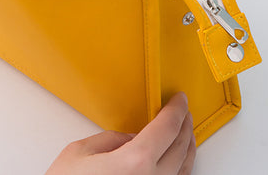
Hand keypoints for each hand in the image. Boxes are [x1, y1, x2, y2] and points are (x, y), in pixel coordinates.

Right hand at [45, 92, 195, 174]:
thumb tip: (130, 138)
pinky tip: (177, 161)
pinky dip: (181, 167)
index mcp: (134, 163)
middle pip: (181, 147)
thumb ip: (111, 140)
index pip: (167, 127)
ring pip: (184, 168)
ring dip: (187, 146)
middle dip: (185, 124)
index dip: (177, 109)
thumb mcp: (80, 153)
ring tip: (184, 132)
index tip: (179, 99)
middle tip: (183, 111)